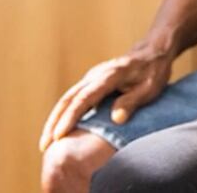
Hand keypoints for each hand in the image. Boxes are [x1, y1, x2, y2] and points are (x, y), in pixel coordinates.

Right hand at [39, 45, 173, 150]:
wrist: (152, 52)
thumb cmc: (153, 71)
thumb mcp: (150, 87)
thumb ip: (132, 101)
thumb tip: (116, 119)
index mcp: (109, 76)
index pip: (84, 98)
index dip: (71, 117)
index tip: (59, 135)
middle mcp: (94, 76)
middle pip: (68, 99)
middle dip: (54, 122)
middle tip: (44, 145)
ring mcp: (90, 78)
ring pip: (66, 99)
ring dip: (54, 119)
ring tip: (45, 142)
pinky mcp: (90, 83)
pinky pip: (72, 99)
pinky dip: (62, 114)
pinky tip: (58, 129)